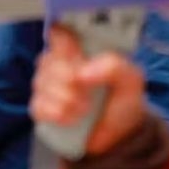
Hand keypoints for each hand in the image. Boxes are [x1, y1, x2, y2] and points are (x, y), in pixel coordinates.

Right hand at [31, 25, 148, 156]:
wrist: (119, 135)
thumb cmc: (123, 101)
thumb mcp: (131, 80)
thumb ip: (114, 67)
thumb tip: (82, 72)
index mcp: (81, 50)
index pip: (58, 32)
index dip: (61, 42)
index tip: (76, 58)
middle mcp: (60, 64)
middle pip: (47, 60)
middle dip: (67, 79)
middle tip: (88, 93)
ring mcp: (48, 86)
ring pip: (41, 83)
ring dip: (65, 99)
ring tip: (85, 109)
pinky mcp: (42, 108)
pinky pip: (37, 106)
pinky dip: (56, 114)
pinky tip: (72, 118)